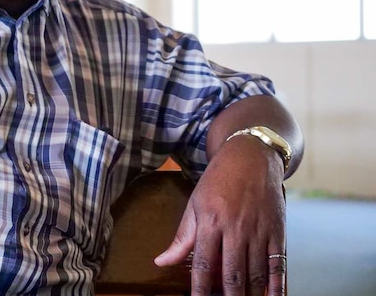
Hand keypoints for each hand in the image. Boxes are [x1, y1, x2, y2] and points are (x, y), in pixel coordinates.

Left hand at [154, 138, 286, 295]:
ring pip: (255, 274)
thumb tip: (161, 262)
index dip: (200, 288)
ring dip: (250, 295)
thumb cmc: (218, 181)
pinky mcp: (278, 233)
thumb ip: (182, 237)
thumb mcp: (194, 204)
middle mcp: (235, 228)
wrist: (251, 157)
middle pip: (231, 274)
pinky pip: (278, 266)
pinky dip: (277, 287)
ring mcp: (259, 231)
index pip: (202, 263)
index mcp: (210, 221)